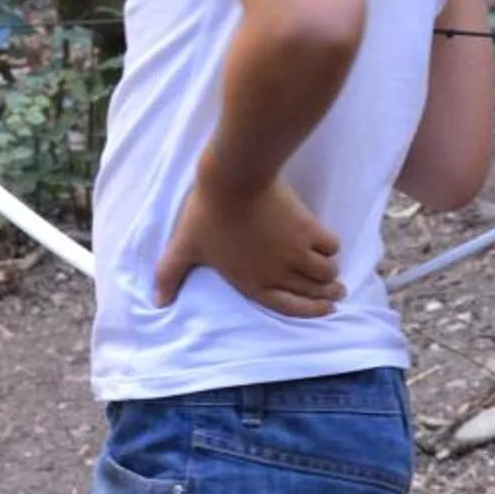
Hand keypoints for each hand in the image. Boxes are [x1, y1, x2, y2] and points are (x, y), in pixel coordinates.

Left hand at [154, 173, 343, 316]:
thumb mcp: (184, 247)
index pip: (290, 307)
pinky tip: (328, 245)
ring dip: (331, 274)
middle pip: (313, 290)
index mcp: (252, 282)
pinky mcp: (308, 228)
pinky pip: (331, 245)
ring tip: (333, 273)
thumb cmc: (207, 215)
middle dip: (327, 294)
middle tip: (336, 292)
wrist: (233, 181)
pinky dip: (331, 247)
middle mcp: (279, 272)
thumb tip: (157, 303)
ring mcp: (296, 252)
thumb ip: (169, 276)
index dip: (311, 312)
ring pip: (326, 271)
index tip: (327, 309)